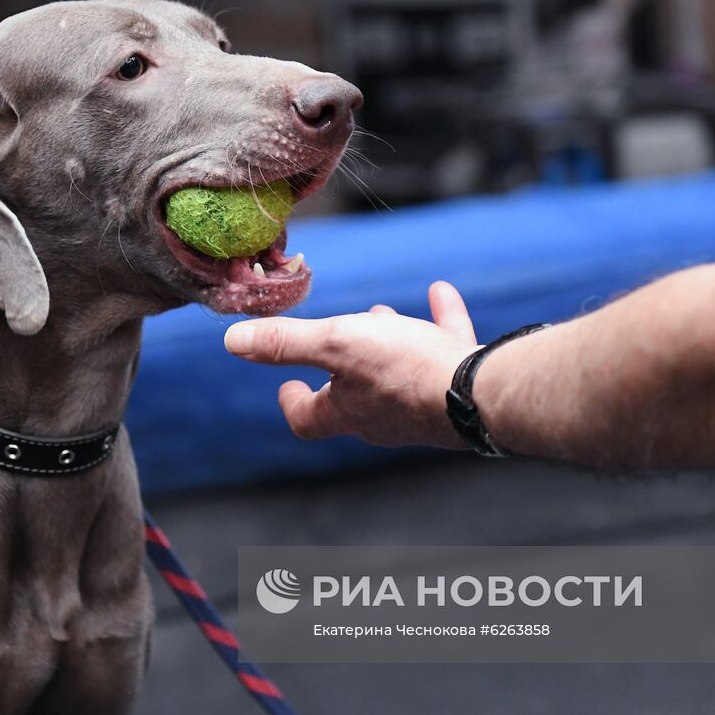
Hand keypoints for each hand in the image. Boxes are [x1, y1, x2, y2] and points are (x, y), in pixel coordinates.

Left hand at [223, 281, 479, 448]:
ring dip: (387, 343)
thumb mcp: (334, 344)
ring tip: (383, 316)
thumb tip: (233, 341)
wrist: (481, 395)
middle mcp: (383, 416)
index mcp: (349, 410)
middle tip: (334, 344)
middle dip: (342, 368)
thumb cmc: (404, 371)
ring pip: (398, 374)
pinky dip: (439, 323)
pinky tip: (441, 294)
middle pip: (354, 396)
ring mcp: (423, 405)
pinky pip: (444, 351)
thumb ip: (286, 343)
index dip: (293, 403)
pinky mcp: (458, 387)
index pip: (308, 420)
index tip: (285, 387)